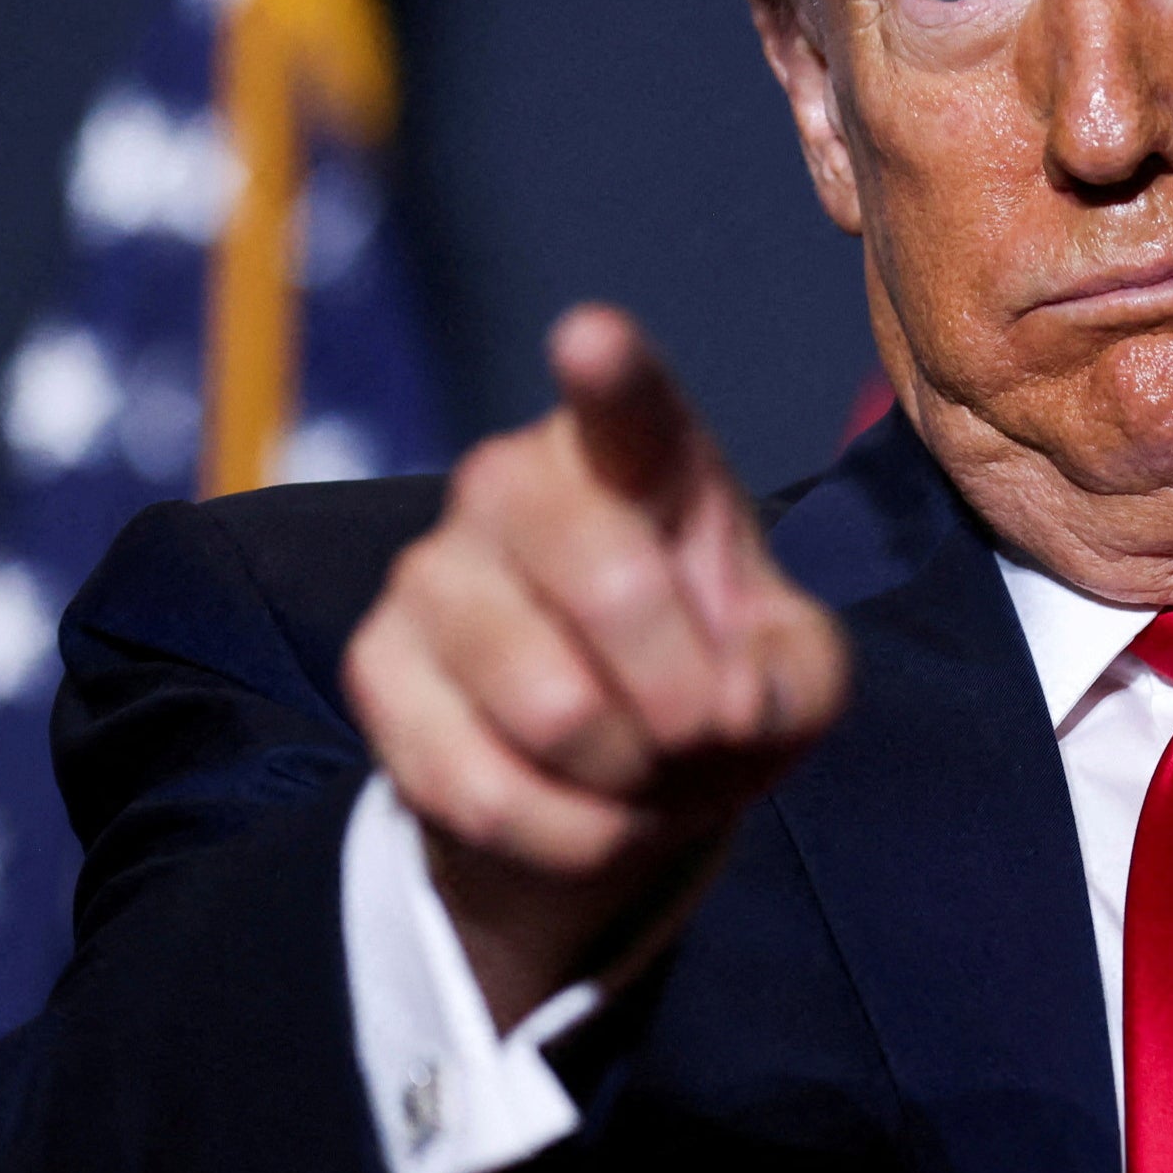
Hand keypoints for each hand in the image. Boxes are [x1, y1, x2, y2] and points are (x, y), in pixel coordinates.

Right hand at [342, 304, 850, 1028]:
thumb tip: (732, 702)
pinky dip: (567, 833)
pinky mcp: (375, 667)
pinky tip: (586, 812)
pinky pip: (482, 789)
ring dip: (628, 777)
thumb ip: (797, 674)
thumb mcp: (795, 677)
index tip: (592, 339)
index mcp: (634, 453)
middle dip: (684, 698)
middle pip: (609, 585)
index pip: (624, 404)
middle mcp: (512, 481)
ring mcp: (431, 570)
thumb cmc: (715, 681)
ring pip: (552, 707)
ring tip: (641, 769)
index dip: (608, 374)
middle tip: (699, 729)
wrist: (609, 776)